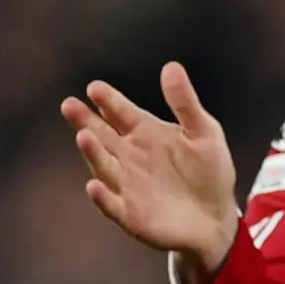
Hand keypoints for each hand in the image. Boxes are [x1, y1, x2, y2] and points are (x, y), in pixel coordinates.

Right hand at [61, 65, 238, 283]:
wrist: (215, 216)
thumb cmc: (209, 171)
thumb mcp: (204, 132)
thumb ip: (185, 103)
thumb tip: (171, 67)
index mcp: (146, 134)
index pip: (122, 113)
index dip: (109, 101)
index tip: (95, 87)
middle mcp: (130, 157)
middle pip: (103, 136)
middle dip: (86, 121)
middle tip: (70, 104)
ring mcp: (127, 185)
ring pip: (104, 167)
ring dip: (93, 153)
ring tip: (84, 136)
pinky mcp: (129, 213)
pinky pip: (112, 205)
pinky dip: (102, 196)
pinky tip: (95, 186)